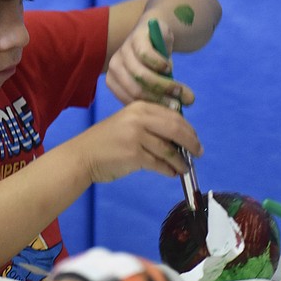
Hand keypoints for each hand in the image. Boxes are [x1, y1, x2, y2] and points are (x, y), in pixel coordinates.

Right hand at [71, 100, 202, 182]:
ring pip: (169, 149)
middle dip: (191, 142)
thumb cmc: (106, 141)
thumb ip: (150, 124)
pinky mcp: (134, 155)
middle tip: (198, 152)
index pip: (173, 116)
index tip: (195, 139)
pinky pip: (159, 163)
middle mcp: (139, 118)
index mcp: (139, 106)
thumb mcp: (127, 123)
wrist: (83, 156)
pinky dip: (169, 170)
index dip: (188, 129)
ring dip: (180, 161)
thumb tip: (180, 137)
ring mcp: (136, 136)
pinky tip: (171, 173)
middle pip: (175, 129)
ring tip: (185, 167)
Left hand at [105, 18, 194, 106]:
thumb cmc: (153, 62)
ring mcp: (123, 51)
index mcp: (114, 81)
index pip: (130, 101)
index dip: (151, 109)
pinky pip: (146, 56)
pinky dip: (160, 64)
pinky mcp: (135, 38)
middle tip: (180, 104)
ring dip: (164, 85)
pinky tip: (169, 67)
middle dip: (160, 99)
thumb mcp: (156, 80)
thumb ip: (162, 95)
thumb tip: (179, 110)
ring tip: (179, 89)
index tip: (171, 113)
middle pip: (135, 90)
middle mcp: (114, 67)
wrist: (154, 30)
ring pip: (141, 75)